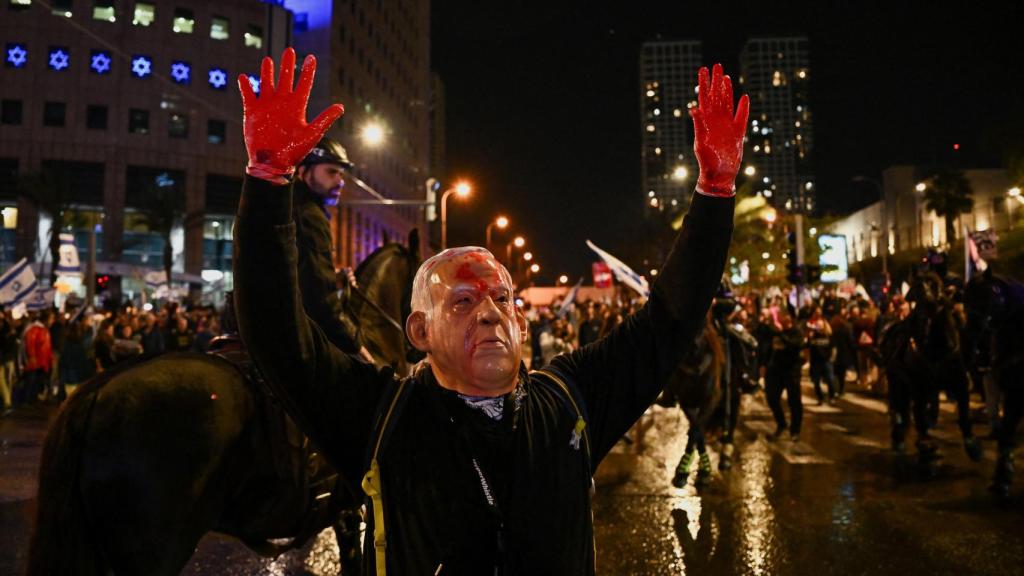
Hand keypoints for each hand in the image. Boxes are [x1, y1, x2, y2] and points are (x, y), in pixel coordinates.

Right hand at [238, 48, 344, 182]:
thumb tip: (341, 107)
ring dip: (267, 72)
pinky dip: (245, 86)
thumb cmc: (294, 151)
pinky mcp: (252, 112)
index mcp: (297, 107)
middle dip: (287, 65)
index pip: (304, 85)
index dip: (308, 71)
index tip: (311, 57)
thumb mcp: (312, 133)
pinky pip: (249, 95)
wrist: (273, 163)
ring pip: (267, 83)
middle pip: (286, 79)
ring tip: (268, 60)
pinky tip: (243, 77)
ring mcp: (267, 106)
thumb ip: (325, 119)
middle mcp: (282, 103)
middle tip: (289, 51)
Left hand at [690, 63, 749, 196]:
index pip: (704, 97)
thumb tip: (693, 109)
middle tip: (716, 65)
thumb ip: (699, 125)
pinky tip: (744, 97)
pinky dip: (743, 107)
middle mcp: (715, 121)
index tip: (703, 70)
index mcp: (705, 121)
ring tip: (725, 77)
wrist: (720, 175)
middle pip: (716, 96)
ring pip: (727, 103)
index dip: (703, 83)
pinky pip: (741, 116)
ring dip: (727, 90)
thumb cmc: (707, 161)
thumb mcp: (700, 142)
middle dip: (716, 81)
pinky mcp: (737, 132)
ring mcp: (727, 125)